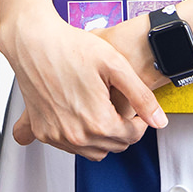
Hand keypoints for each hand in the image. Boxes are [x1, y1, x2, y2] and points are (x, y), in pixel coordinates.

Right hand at [0, 0, 166, 160]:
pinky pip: (69, 146)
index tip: (136, 109)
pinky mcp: (42, 131)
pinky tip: (81, 117)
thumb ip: (141, 96)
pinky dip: (79, 137)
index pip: (131, 136)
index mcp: (97, 121)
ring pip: (92, 151)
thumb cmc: (70, 47)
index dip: (139, 122)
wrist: (33, 40)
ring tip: (100, 110)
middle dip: (121, 129)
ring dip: (102, 137)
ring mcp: (56, 135)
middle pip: (113, 146)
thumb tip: (159, 121)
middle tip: (118, 106)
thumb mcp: (115, 65)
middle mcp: (75, 134)